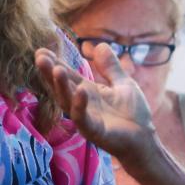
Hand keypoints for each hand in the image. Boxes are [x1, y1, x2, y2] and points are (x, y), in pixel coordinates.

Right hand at [35, 45, 156, 166]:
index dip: (55, 64)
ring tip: (57, 69)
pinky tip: (81, 91)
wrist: (145, 139)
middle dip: (50, 72)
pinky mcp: (94, 131)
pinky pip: (83, 118)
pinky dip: (80, 105)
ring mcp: (85, 118)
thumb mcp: (123, 84)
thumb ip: (111, 67)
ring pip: (67, 101)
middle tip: (40, 56)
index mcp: (88, 91)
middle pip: (61, 87)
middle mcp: (82, 104)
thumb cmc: (133, 114)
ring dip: (61, 86)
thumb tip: (100, 44)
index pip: (68, 76)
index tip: (42, 50)